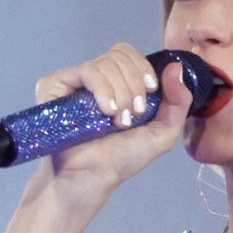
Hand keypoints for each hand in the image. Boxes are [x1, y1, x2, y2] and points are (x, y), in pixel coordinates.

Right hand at [26, 41, 188, 201]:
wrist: (91, 178)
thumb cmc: (120, 160)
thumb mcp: (161, 133)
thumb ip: (178, 103)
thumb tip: (175, 66)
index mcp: (114, 83)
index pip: (128, 54)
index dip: (142, 68)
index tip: (150, 92)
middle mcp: (93, 79)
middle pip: (119, 54)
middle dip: (133, 83)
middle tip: (133, 113)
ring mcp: (72, 81)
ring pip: (105, 63)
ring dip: (120, 92)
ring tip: (118, 120)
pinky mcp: (54, 85)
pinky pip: (87, 71)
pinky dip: (103, 89)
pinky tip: (106, 112)